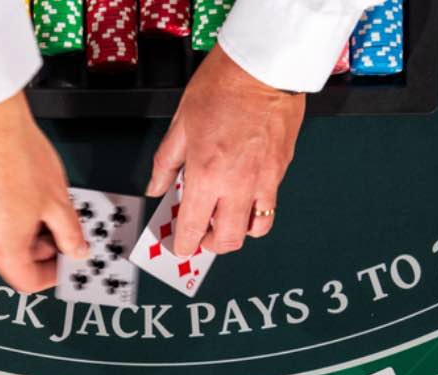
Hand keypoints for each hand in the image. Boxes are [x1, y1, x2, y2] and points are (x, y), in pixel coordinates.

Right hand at [0, 93, 85, 292]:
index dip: (51, 276)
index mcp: (1, 247)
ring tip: (41, 207)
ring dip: (22, 233)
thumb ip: (70, 234)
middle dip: (39, 251)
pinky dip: (3, 219)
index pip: (27, 282)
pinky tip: (20, 196)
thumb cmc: (17, 155)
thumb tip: (75, 249)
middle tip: (59, 231)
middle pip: (12, 261)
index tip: (64, 262)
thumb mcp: (57, 202)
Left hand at [147, 46, 305, 255]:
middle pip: (227, 240)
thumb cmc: (222, 86)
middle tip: (200, 234)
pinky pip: (269, 205)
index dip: (183, 244)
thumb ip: (166, 163)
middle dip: (210, 245)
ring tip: (224, 219)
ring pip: (254, 230)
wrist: (263, 67)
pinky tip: (244, 196)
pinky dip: (256, 211)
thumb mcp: (180, 124)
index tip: (179, 245)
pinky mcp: (281, 170)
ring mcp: (263, 181)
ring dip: (237, 232)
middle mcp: (237, 185)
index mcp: (206, 175)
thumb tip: (156, 188)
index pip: (192, 229)